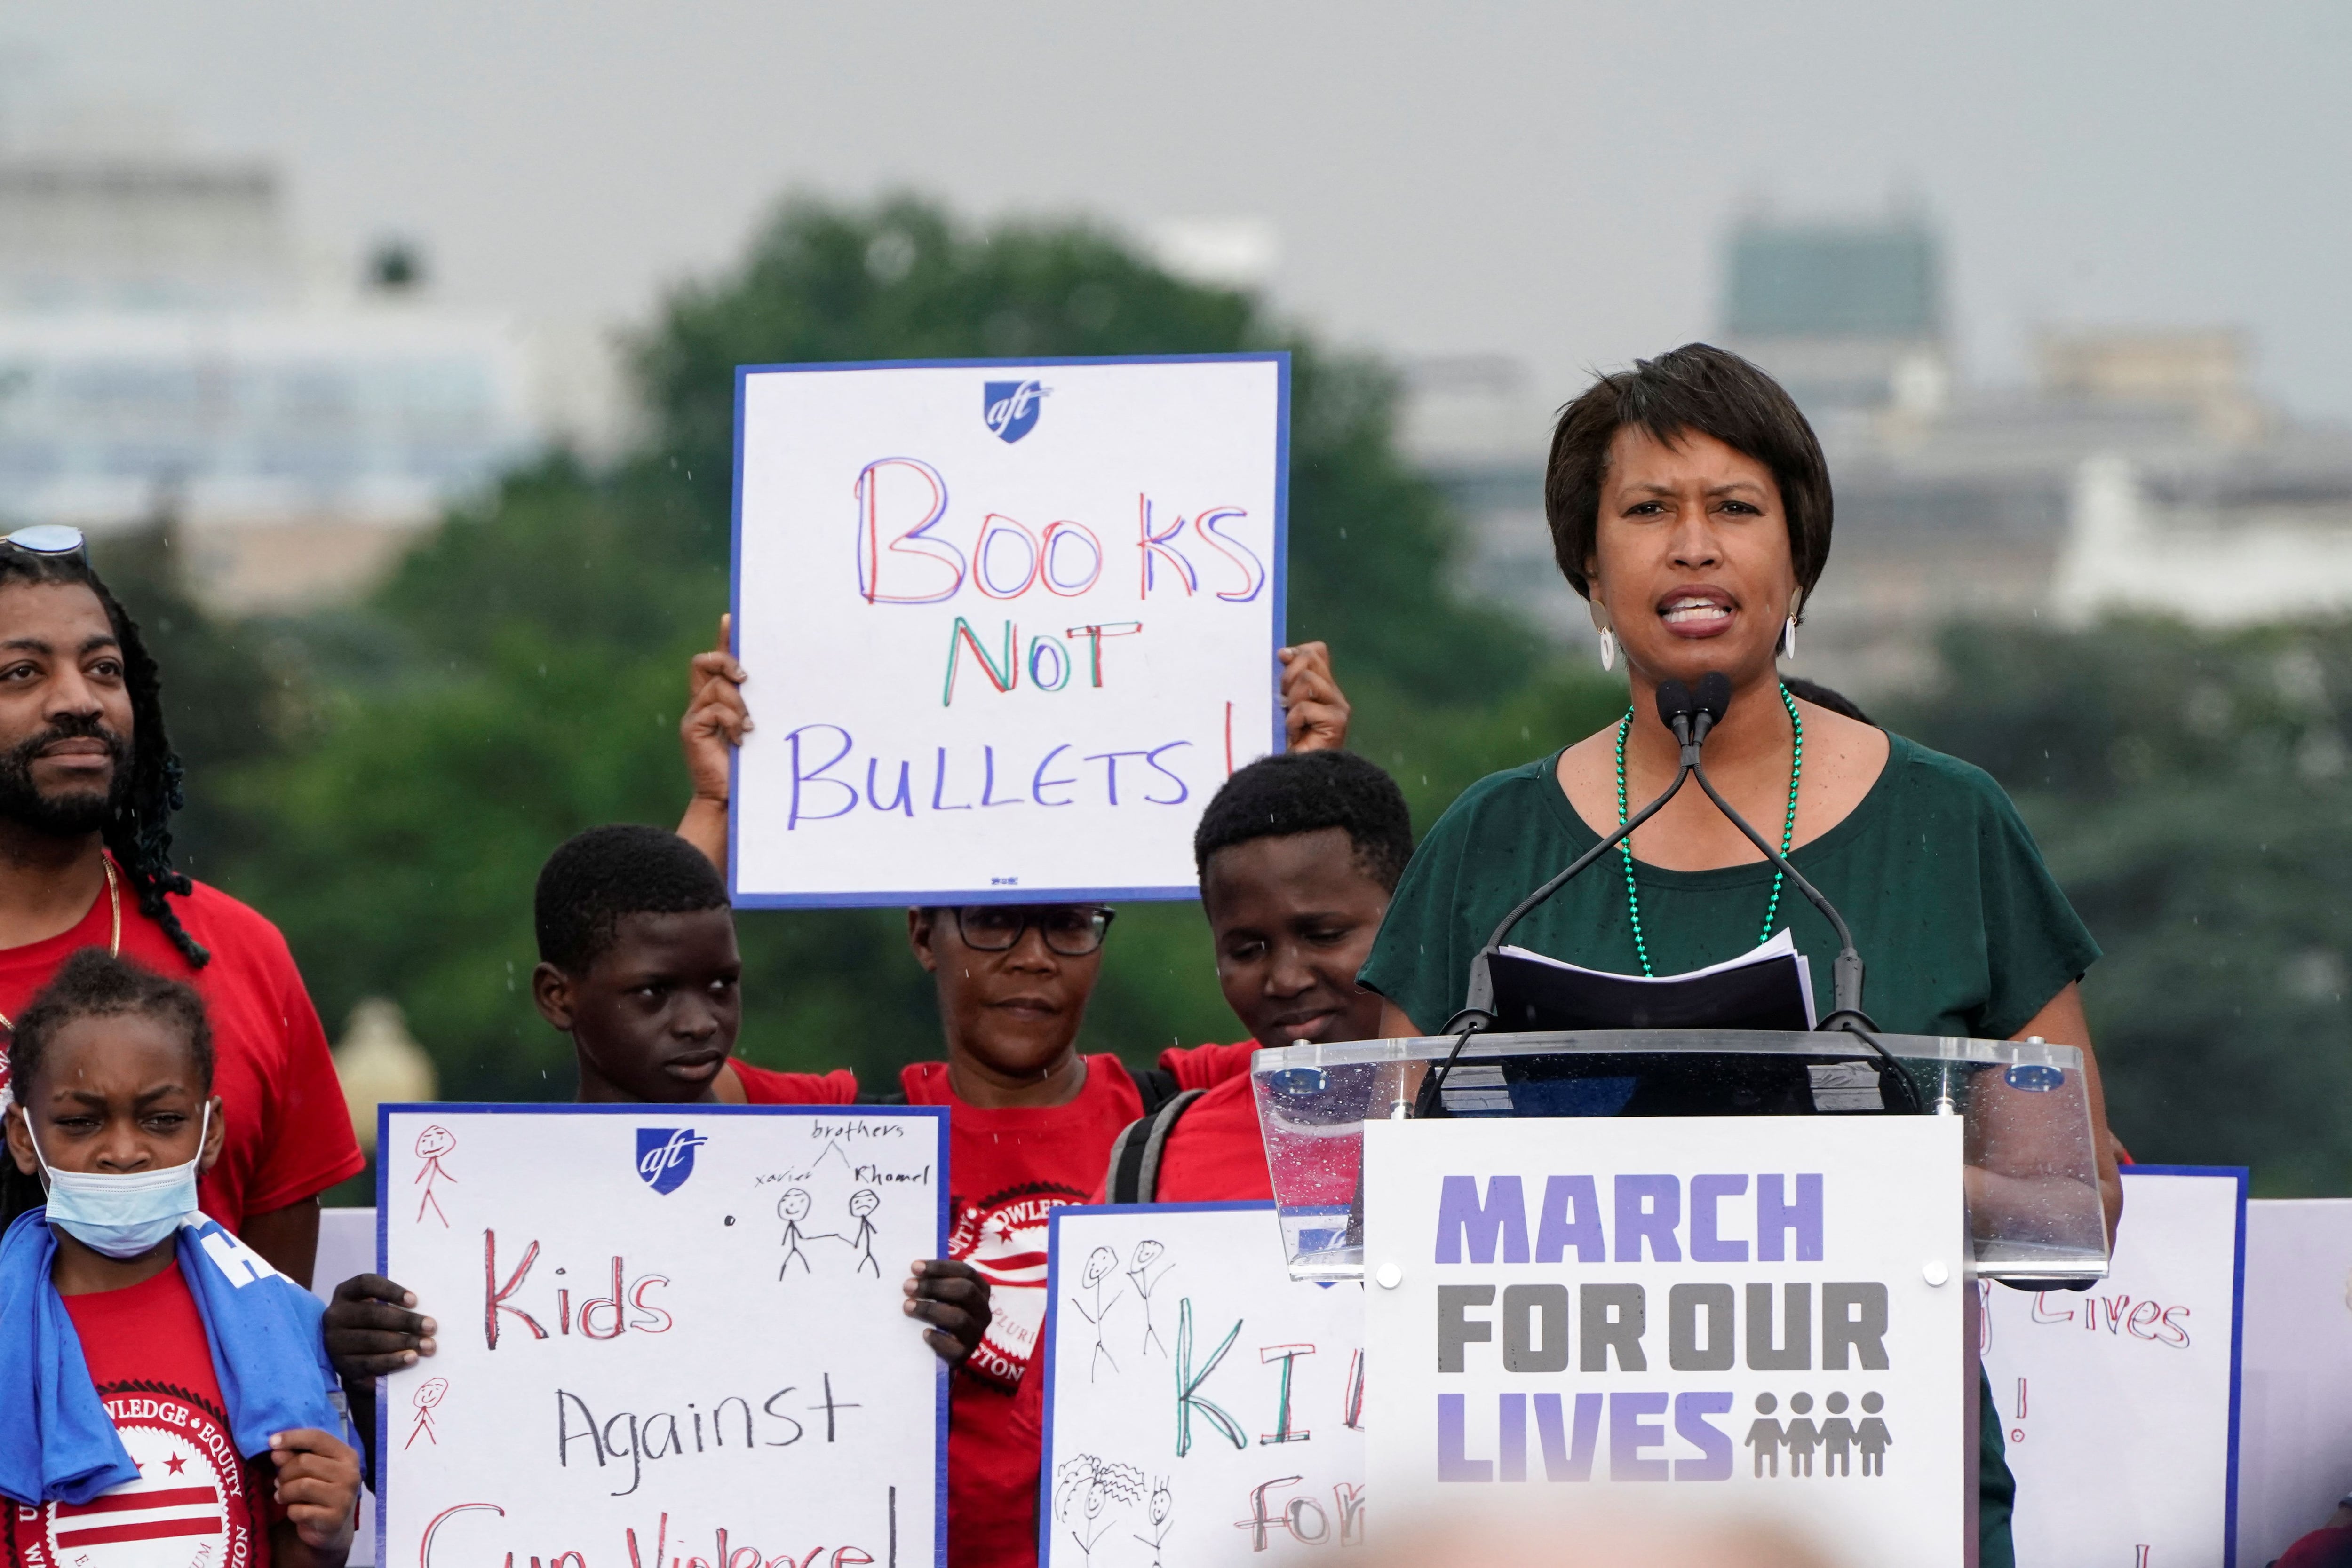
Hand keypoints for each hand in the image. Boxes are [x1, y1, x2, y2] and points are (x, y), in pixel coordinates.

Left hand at [269, 1428, 360, 1551]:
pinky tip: (295, 1511)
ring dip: (284, 1492)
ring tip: (282, 1496)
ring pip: (300, 1486)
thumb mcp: (310, 1470)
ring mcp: (344, 1497)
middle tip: (279, 1482)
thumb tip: (276, 1450)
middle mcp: (350, 1474)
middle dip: (284, 1473)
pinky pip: (299, 1511)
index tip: (271, 1442)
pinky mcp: (334, 1519)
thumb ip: (294, 1457)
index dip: (292, 1437)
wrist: (334, 1526)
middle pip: (304, 1462)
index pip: (318, 1438)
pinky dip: (291, 1511)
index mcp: (347, 1455)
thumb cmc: (320, 1491)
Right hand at [322, 1274, 435, 1381]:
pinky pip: (370, 1363)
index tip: (415, 1300)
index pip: (365, 1284)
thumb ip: (393, 1303)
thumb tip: (425, 1310)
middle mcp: (335, 1316)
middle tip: (431, 1327)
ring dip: (404, 1342)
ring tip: (428, 1345)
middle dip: (406, 1321)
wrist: (353, 1357)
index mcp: (345, 1293)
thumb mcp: (376, 1307)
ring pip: (372, 1340)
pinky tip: (411, 1358)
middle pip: (373, 1314)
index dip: (390, 1290)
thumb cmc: (373, 1324)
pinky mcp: (342, 1366)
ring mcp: (335, 1342)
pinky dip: (393, 1361)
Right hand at [681, 613, 751, 804]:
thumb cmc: (750, 764)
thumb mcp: (758, 726)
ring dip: (738, 704)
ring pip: (717, 686)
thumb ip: (758, 703)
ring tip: (749, 728)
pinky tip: (741, 739)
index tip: (732, 618)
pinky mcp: (691, 729)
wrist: (729, 797)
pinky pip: (713, 709)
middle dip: (727, 662)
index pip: (716, 659)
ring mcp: (694, 714)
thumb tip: (778, 677)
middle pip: (704, 661)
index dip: (723, 638)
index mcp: (718, 697)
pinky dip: (731, 721)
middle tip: (747, 678)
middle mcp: (702, 701)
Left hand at [903, 1258, 990, 1363]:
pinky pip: (955, 1349)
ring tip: (907, 1306)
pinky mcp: (964, 1356)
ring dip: (930, 1309)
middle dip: (934, 1286)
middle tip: (907, 1286)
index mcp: (980, 1291)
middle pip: (965, 1291)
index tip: (914, 1267)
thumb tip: (913, 1268)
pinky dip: (938, 1339)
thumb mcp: (943, 1296)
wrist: (941, 1354)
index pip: (966, 1272)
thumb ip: (935, 1281)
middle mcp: (983, 1312)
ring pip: (959, 1318)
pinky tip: (924, 1333)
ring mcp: (975, 1335)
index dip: (940, 1268)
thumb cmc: (940, 1315)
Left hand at [1279, 641, 1348, 752]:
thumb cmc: (1284, 742)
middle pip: (1310, 660)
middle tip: (1284, 703)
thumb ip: (1287, 680)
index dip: (1298, 653)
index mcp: (1322, 687)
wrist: (1294, 775)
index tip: (1282, 661)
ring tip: (1292, 722)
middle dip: (1288, 677)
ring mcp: (1338, 708)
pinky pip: (1305, 707)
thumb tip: (1284, 653)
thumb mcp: (1282, 704)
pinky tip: (1296, 735)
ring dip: (1291, 702)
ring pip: (1307, 680)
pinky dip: (1293, 721)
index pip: (1316, 651)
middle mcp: (1333, 695)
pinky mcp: (1337, 722)